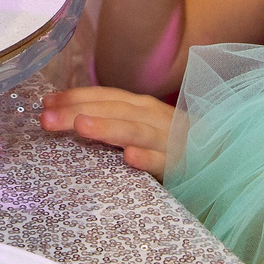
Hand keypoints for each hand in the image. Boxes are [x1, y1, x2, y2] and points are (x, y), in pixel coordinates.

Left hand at [41, 87, 178, 174]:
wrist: (219, 160)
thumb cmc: (170, 145)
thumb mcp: (140, 128)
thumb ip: (111, 121)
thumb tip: (65, 117)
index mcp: (140, 107)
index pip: (104, 97)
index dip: (75, 97)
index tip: (44, 103)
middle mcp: (154, 118)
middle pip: (113, 111)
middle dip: (78, 112)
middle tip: (46, 119)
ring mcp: (169, 141)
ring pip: (137, 132)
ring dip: (109, 127)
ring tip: (81, 126)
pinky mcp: (183, 166)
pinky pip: (164, 162)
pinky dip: (148, 159)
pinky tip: (130, 158)